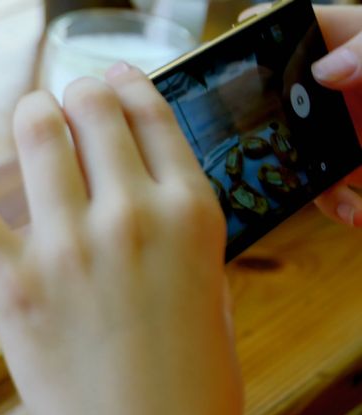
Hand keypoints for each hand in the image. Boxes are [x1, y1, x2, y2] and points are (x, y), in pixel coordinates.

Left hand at [0, 64, 240, 414]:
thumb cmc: (188, 390)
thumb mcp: (211, 294)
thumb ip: (179, 239)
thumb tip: (146, 201)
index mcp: (192, 215)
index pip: (151, 116)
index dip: (123, 89)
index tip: (106, 83)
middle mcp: (132, 215)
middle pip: (92, 113)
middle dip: (76, 98)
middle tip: (65, 105)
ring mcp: (68, 246)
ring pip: (38, 134)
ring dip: (31, 112)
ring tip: (29, 113)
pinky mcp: (12, 282)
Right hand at [240, 4, 361, 226]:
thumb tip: (324, 69)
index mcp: (357, 44)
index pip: (303, 25)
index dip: (267, 31)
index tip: (241, 46)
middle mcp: (349, 87)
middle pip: (288, 99)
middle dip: (272, 124)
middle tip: (265, 143)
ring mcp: (355, 130)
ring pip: (303, 151)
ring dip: (307, 177)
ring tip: (332, 195)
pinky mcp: (361, 167)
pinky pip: (334, 188)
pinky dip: (339, 205)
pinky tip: (356, 213)